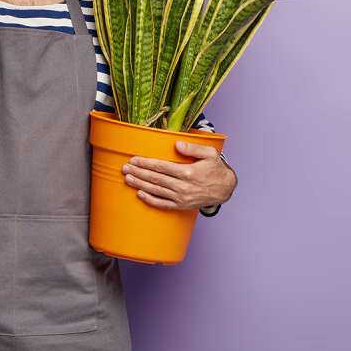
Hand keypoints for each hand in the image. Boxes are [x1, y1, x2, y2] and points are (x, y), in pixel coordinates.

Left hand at [121, 141, 236, 210]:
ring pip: (156, 191)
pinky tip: (140, 194)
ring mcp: (181, 198)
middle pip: (155, 179)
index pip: (161, 167)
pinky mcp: (181, 206)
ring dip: (140, 184)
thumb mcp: (209, 154)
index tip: (134, 159)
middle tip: (125, 168)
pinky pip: (163, 204)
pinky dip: (150, 200)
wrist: (225, 189)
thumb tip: (176, 144)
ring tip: (127, 178)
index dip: (146, 163)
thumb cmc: (216, 169)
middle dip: (138, 173)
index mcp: (187, 172)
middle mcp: (182, 187)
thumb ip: (192, 148)